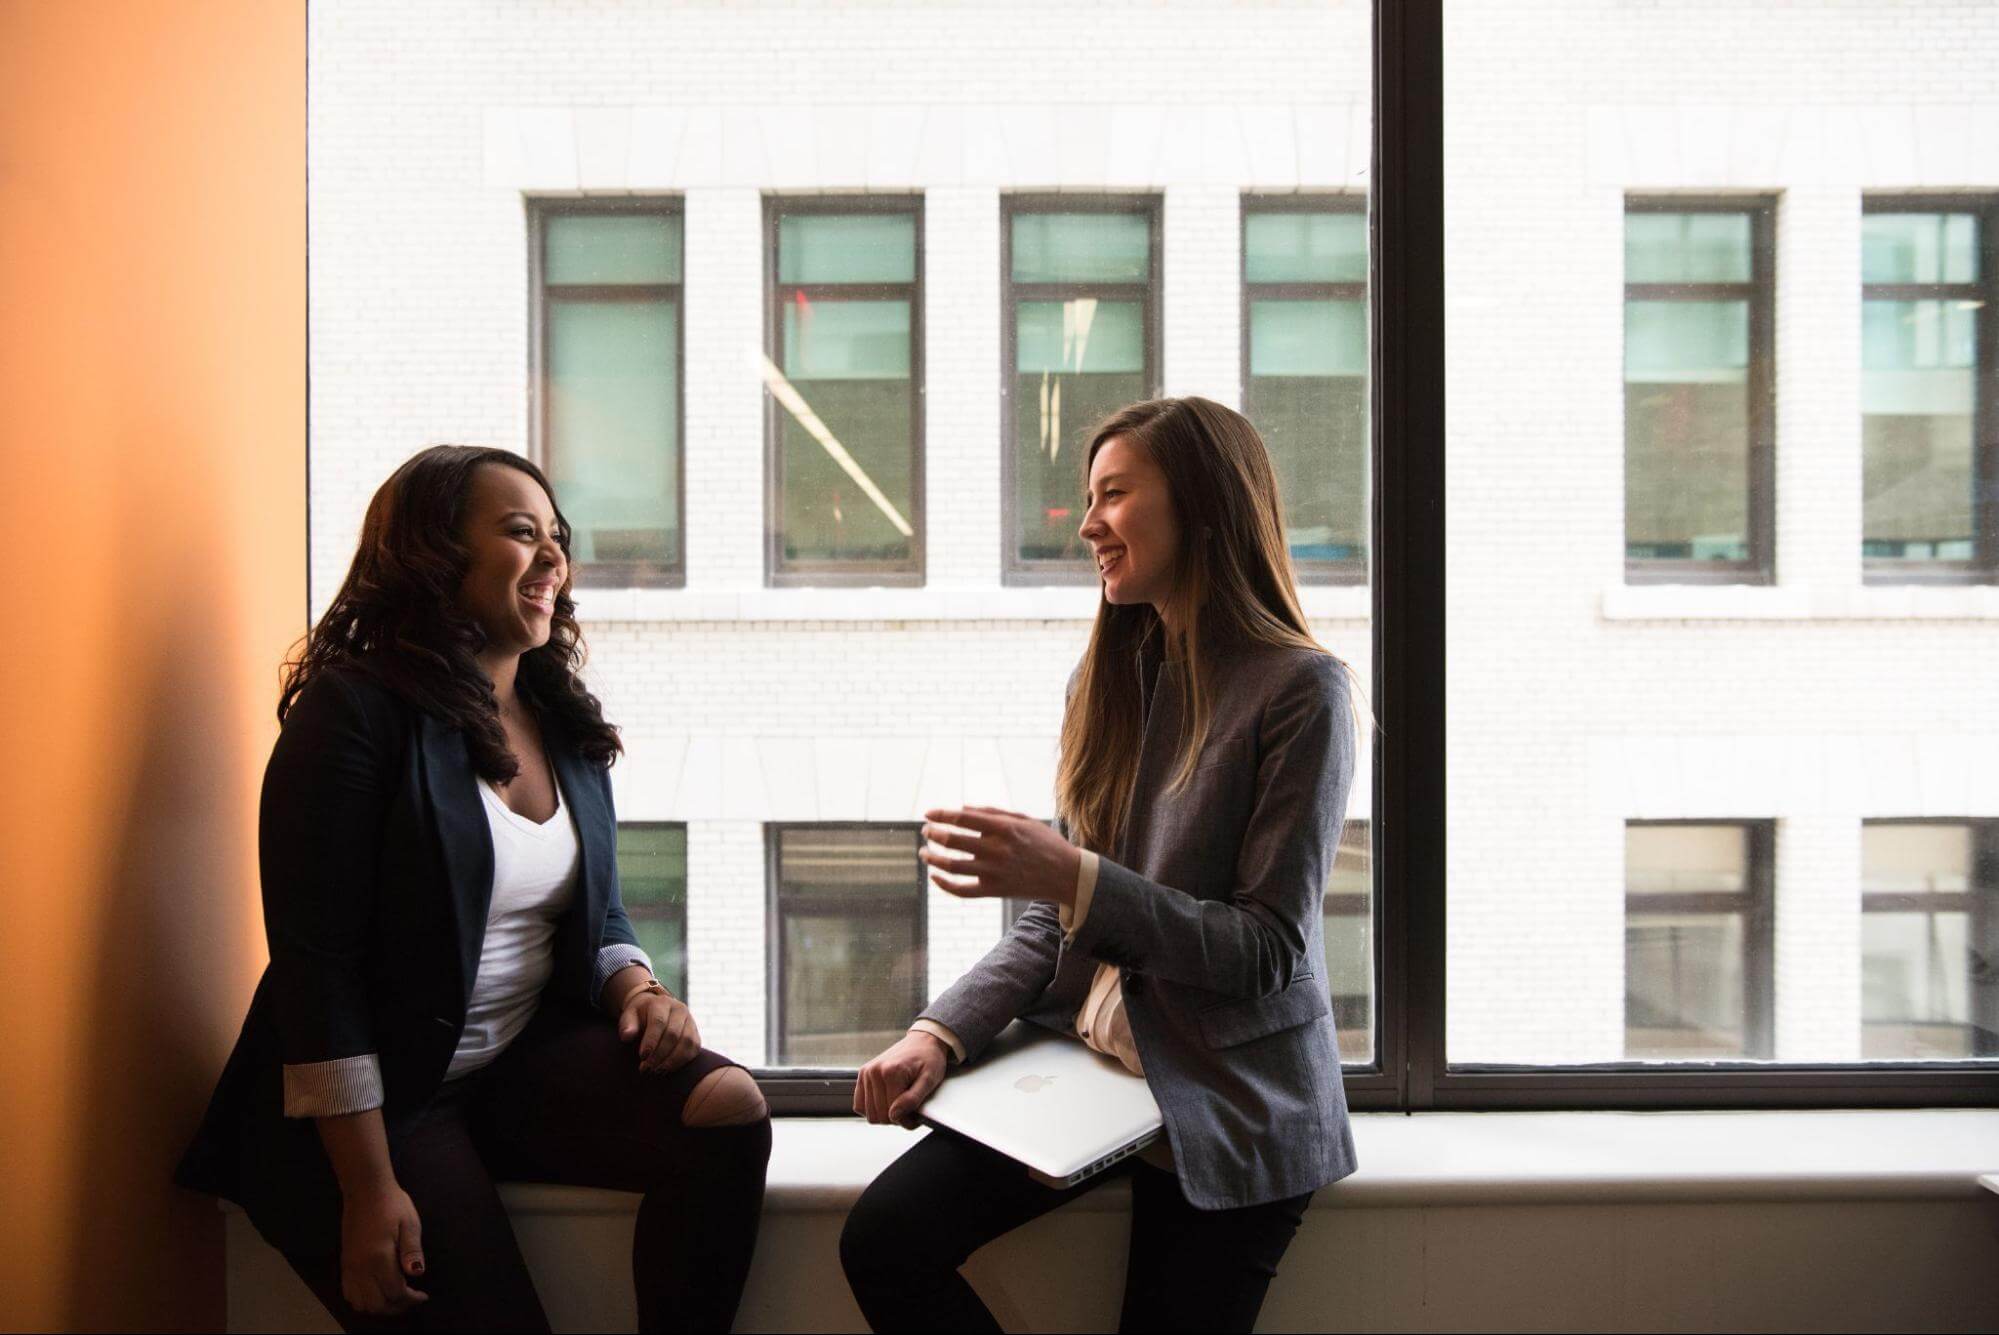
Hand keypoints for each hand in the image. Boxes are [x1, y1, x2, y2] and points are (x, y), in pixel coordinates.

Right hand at [338, 1184, 426, 1317]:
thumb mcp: (410, 1223)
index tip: (423, 1295)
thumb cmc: (392, 1204)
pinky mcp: (344, 1264)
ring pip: (360, 1303)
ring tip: (395, 1296)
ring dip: (379, 1306)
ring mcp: (350, 1267)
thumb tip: (417, 1274)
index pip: (395, 1292)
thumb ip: (412, 1250)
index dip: (411, 1298)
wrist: (365, 1190)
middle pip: (376, 1304)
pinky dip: (363, 1300)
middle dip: (396, 1307)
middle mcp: (361, 1267)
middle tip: (410, 1298)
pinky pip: (348, 1293)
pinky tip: (377, 1290)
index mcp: (379, 1258)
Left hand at [619, 988, 701, 1073]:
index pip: (659, 1022)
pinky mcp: (696, 1033)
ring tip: (657, 1070)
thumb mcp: (629, 1017)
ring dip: (672, 1060)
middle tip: (646, 1068)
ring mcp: (690, 1021)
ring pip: (687, 1042)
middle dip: (659, 1054)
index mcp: (662, 1003)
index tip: (642, 1056)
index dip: (651, 1041)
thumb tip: (627, 1036)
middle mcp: (679, 1009)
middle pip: (673, 1034)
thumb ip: (627, 1025)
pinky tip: (667, 1068)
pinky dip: (682, 1061)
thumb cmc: (639, 1017)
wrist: (656, 1011)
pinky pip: (694, 1049)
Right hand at [854, 1030, 948, 1128]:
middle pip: (879, 1116)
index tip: (916, 1116)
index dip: (907, 1120)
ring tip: (899, 1105)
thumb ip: (912, 1099)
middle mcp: (874, 1071)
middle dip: (896, 1118)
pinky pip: (859, 1105)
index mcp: (891, 1072)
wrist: (923, 1041)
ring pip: (869, 1114)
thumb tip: (894, 1115)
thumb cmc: (929, 1059)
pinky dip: (872, 1109)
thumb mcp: (929, 1080)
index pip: (892, 1114)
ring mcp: (866, 1073)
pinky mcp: (862, 1075)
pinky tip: (886, 1102)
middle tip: (909, 1109)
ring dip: (885, 1115)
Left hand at [920, 806, 1081, 905]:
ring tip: (924, 852)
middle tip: (926, 831)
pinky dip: (944, 885)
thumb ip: (992, 812)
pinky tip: (935, 877)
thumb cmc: (1044, 842)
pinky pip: (962, 891)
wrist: (1066, 875)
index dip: (941, 814)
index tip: (928, 814)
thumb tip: (961, 808)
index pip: (963, 818)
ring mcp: (995, 872)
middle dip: (933, 833)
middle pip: (953, 840)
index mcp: (1004, 828)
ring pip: (952, 866)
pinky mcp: (994, 890)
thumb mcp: (1023, 820)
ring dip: (932, 858)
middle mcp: (997, 849)